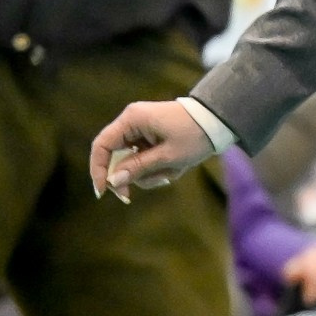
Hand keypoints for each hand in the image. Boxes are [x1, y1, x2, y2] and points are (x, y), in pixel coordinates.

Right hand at [89, 98, 215, 202]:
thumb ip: (139, 168)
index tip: (103, 191)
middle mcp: (132, 121)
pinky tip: (172, 169)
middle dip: (126, 176)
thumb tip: (113, 181)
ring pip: (129, 161)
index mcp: (132, 119)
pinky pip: (142, 158)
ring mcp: (140, 129)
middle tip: (129, 196)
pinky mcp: (149, 137)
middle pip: (114, 156)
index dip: (98, 169)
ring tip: (170, 173)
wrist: (217, 121)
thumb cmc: (194, 135)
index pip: (102, 145)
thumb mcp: (168, 156)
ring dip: (146, 174)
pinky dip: (154, 168)